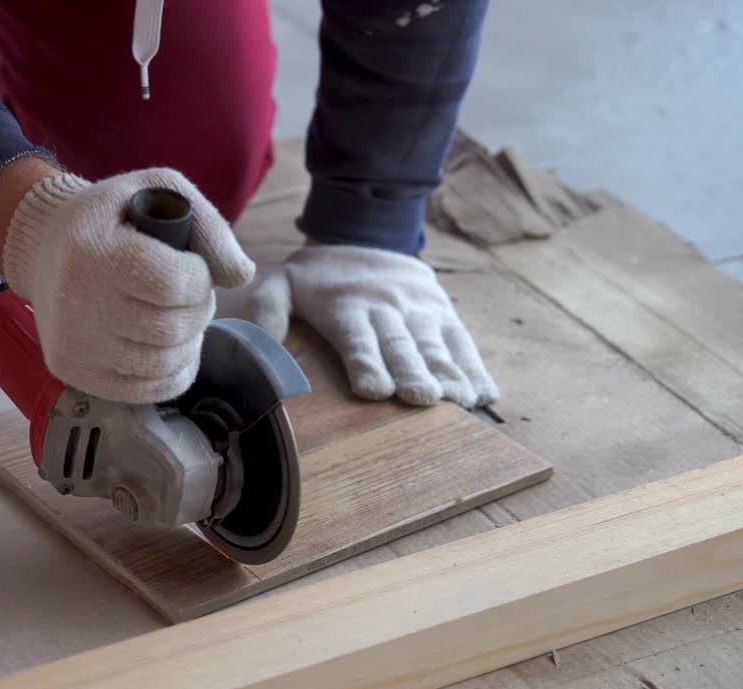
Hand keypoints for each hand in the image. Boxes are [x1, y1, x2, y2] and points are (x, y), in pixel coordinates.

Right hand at [2, 168, 254, 403]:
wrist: (45, 248)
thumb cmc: (114, 219)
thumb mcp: (157, 191)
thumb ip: (208, 226)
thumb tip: (242, 276)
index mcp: (94, 250)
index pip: (170, 284)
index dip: (199, 280)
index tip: (194, 268)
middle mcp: (77, 301)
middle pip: (170, 329)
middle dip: (198, 311)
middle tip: (192, 295)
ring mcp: (73, 343)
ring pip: (162, 364)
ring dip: (188, 343)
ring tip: (180, 318)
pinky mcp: (73, 372)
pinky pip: (145, 391)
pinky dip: (172, 372)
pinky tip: (169, 347)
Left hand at [242, 245, 497, 407]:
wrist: (367, 235)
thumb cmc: (317, 279)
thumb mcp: (281, 284)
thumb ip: (266, 311)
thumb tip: (259, 344)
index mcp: (346, 306)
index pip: (356, 337)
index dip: (366, 362)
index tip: (375, 390)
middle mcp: (387, 307)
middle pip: (401, 343)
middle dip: (413, 371)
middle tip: (423, 399)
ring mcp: (421, 310)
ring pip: (436, 344)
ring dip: (449, 373)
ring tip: (459, 400)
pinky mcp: (445, 313)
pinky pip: (462, 342)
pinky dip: (475, 368)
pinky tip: (484, 395)